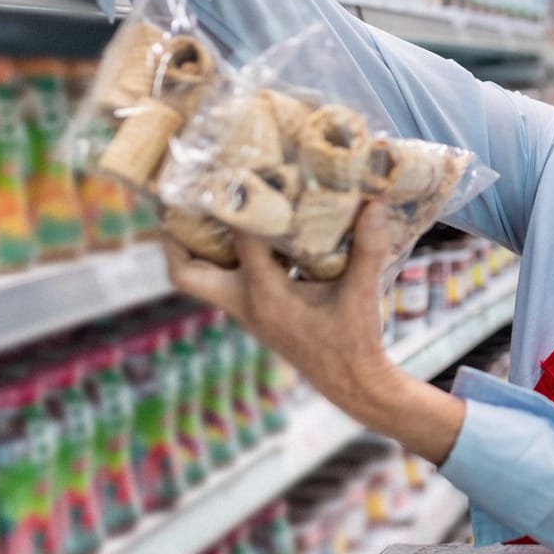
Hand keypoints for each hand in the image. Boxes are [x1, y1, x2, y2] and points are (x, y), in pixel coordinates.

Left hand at [164, 204, 401, 422]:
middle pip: (186, 273)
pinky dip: (222, 260)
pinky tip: (244, 236)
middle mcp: (246, 305)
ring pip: (197, 280)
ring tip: (204, 210)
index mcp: (267, 296)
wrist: (351, 383)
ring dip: (195, 249)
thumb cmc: (355, 340)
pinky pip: (221, 284)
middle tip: (184, 201)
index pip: (242, 241)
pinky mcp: (254, 317)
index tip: (245, 171)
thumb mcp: (363, 292)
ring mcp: (246, 313)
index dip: (241, 204)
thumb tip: (377, 204)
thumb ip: (369, 249)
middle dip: (176, 238)